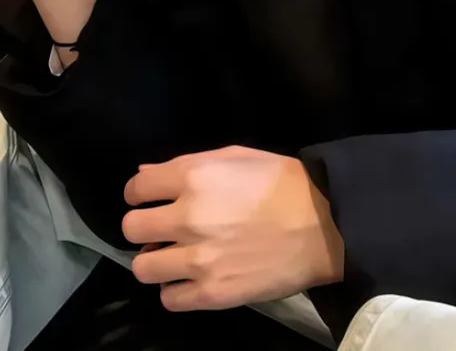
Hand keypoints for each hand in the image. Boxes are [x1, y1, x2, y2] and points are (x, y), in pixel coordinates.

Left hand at [122, 146, 344, 311]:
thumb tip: (143, 175)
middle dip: (144, 227)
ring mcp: (199, 259)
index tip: (150, 200)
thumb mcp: (233, 156)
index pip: (136, 188)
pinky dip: (175, 290)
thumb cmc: (280, 181)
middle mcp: (188, 217)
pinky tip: (190, 278)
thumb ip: (186, 164)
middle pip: (132, 229)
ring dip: (155, 260)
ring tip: (174, 257)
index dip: (140, 193)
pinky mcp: (213, 294)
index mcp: (193, 176)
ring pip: (143, 267)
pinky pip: (168, 299)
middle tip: (162, 229)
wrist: (324, 224)